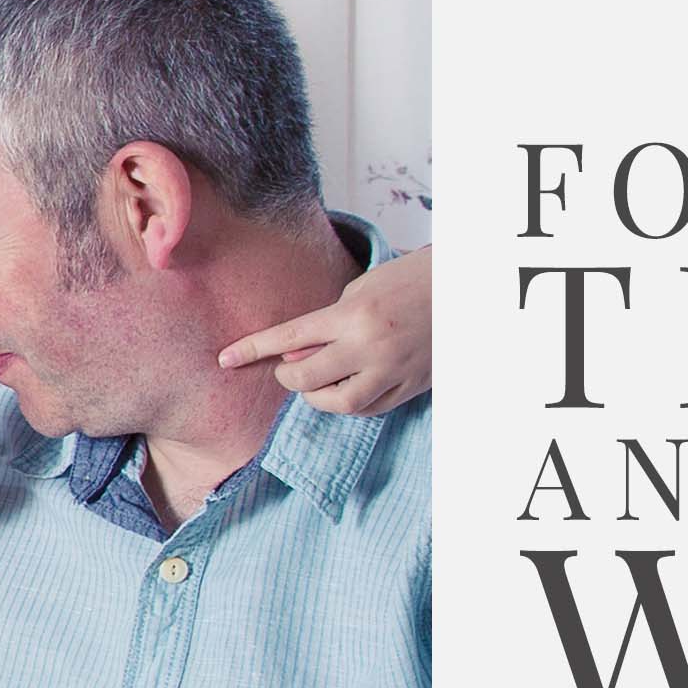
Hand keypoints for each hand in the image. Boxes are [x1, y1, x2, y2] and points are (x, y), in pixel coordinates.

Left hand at [216, 245, 428, 415]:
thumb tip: (298, 358)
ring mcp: (392, 370)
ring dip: (317, 396)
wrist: (462, 289)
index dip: (252, 349)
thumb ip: (328, 324)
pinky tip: (346, 388)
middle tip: (286, 370)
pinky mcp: (410, 386)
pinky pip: (370, 408)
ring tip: (317, 382)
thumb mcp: (361, 289)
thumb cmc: (408, 279)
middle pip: (308, 379)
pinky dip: (350, 403)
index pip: (289, 337)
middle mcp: (370, 346)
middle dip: (287, 378)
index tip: (224, 359)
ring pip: (339, 403)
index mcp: (353, 314)